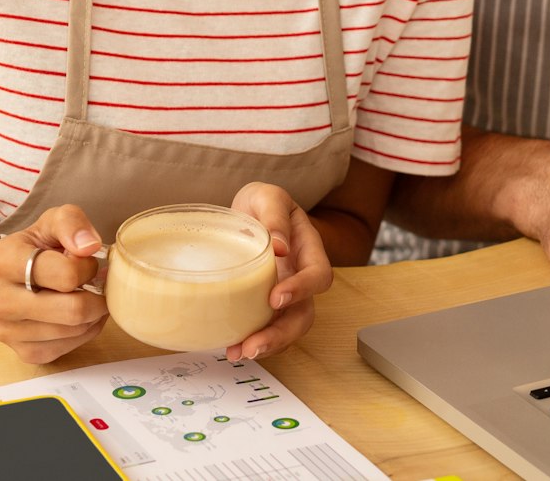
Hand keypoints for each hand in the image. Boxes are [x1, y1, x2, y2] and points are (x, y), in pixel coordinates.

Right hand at [0, 204, 108, 364]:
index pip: (65, 275)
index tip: (86, 260)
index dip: (87, 267)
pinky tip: (81, 314)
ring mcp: (7, 331)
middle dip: (97, 296)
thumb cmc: (33, 248)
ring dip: (94, 314)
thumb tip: (90, 246)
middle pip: (72, 310)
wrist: (2, 279)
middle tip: (98, 283)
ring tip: (89, 295)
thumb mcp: (51, 222)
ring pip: (74, 332)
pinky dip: (85, 331)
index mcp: (3, 261)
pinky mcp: (22, 352)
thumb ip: (71, 223)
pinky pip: (68, 348)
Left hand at [225, 181, 333, 360]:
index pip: (318, 275)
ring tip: (239, 353)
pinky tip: (231, 347)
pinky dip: (251, 341)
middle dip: (282, 334)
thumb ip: (275, 215)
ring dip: (266, 345)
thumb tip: (279, 246)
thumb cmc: (262, 202)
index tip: (276, 297)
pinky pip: (266, 329)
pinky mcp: (264, 305)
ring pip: (287, 329)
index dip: (302, 290)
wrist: (248, 211)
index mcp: (308, 250)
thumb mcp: (268, 197)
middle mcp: (299, 277)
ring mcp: (284, 294)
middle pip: (305, 314)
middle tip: (254, 345)